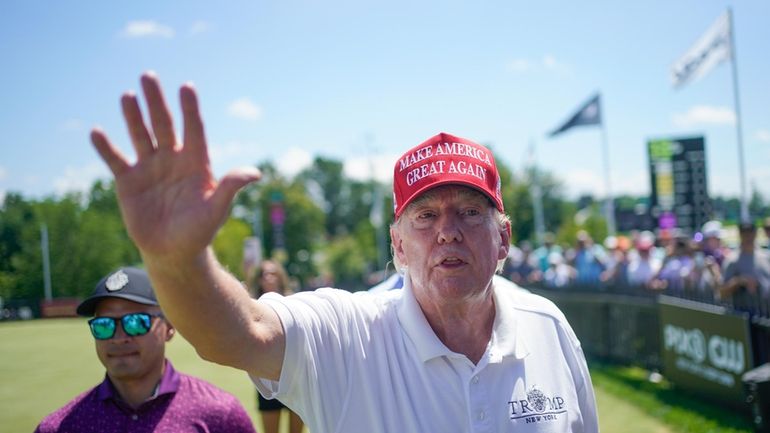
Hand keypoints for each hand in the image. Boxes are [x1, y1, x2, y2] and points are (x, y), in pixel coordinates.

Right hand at [91, 72, 260, 259]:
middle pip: (164, 125)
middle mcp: (172, 159)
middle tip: (148, 75)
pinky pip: (115, 160)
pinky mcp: (128, 181)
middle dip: (156, 102)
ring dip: (132, 116)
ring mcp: (149, 168)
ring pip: (140, 136)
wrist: (174, 252)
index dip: (190, 109)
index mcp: (196, 162)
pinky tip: (96, 132)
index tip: (187, 87)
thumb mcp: (217, 209)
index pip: (194, 129)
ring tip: (127, 95)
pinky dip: (105, 147)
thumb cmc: (200, 231)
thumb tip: (255, 173)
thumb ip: (231, 188)